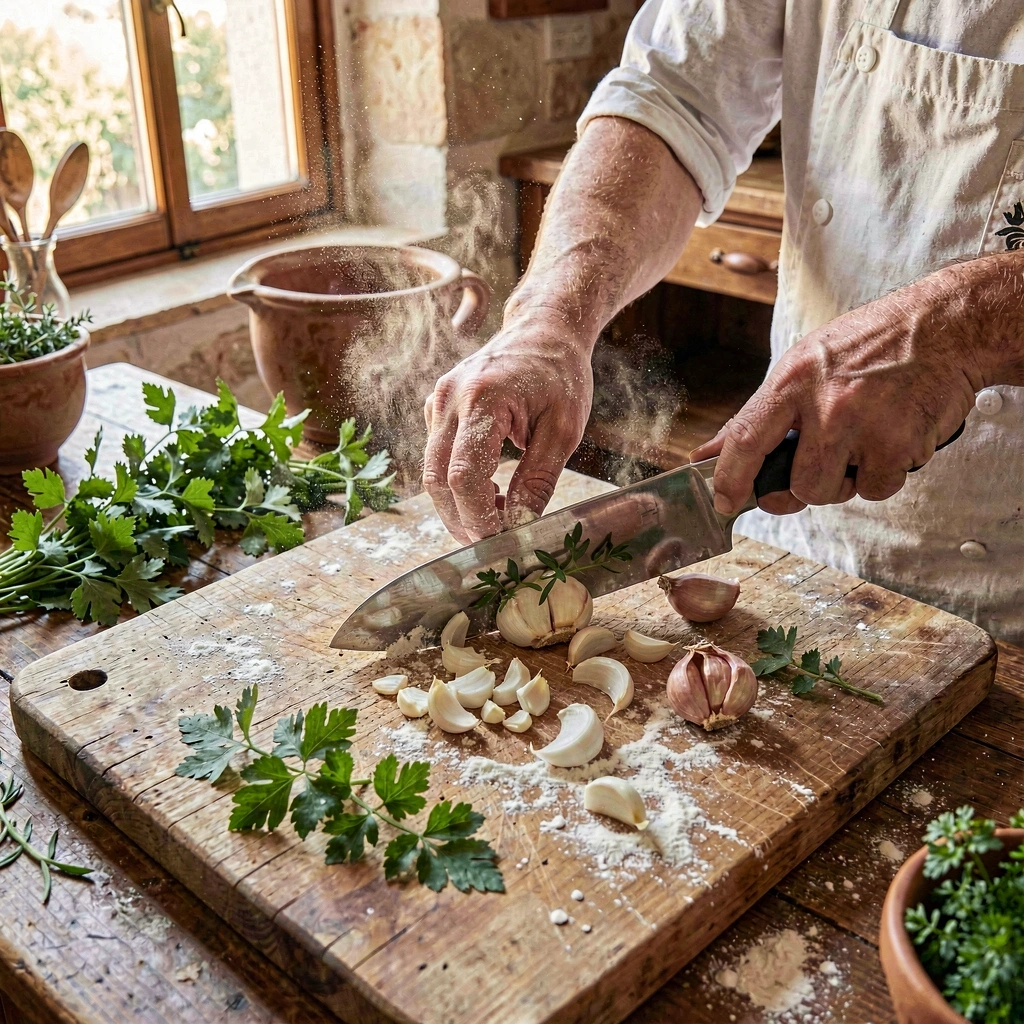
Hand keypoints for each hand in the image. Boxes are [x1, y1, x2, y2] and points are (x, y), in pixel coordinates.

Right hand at [423, 316, 593, 542]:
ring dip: (459, 505)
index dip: (477, 515)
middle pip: (436, 480)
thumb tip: (520, 525)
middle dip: (462, 519)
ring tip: (499, 516)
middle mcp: (449, 398)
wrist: (543, 331)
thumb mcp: (564, 430)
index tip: (500, 539)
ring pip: (431, 473)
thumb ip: (539, 478)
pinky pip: (437, 458)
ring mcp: (437, 402)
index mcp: (483, 399)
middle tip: (495, 541)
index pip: (463, 474)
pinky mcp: (436, 409)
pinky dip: (457, 484)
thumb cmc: (560, 375)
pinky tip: (490, 491)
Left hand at [690, 277, 983, 515]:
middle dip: (806, 487)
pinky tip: (895, 437)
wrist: (947, 327)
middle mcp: (825, 403)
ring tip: (863, 440)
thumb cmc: (871, 345)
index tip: (723, 503)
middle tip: (823, 464)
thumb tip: (708, 454)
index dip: (728, 479)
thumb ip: (757, 416)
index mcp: (792, 380)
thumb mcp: (803, 365)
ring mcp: (864, 424)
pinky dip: (886, 473)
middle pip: (797, 484)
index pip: (745, 439)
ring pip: (835, 491)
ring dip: (847, 481)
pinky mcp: (901, 442)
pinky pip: (879, 488)